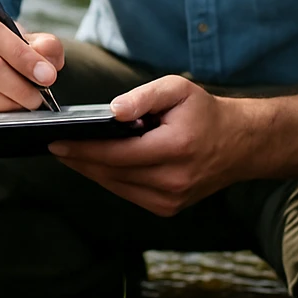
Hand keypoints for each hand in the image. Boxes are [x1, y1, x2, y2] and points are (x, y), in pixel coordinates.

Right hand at [0, 5, 64, 111]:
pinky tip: (11, 107)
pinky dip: (0, 114)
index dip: (22, 56)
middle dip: (21, 87)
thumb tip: (49, 63)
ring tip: (28, 102)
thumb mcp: (25, 36)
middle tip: (40, 98)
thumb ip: (45, 45)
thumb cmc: (4, 45)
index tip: (47, 76)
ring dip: (12, 103)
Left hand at [48, 75, 252, 215]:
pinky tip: (98, 165)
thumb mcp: (177, 89)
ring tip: (71, 155)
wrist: (241, 143)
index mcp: (175, 148)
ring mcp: (172, 199)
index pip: (116, 154)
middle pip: (112, 174)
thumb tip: (112, 111)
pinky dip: (112, 180)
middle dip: (81, 161)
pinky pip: (129, 194)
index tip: (56, 143)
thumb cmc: (204, 112)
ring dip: (92, 172)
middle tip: (56, 148)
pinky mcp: (170, 208)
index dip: (82, 150)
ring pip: (118, 187)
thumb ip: (143, 97)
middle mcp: (174, 180)